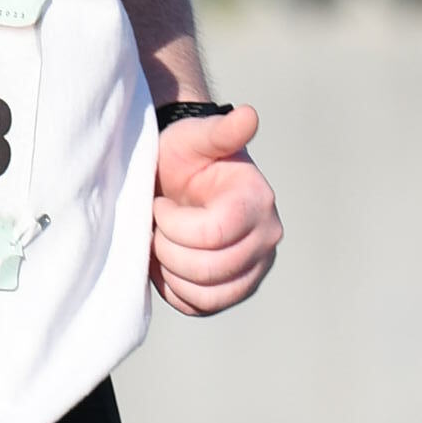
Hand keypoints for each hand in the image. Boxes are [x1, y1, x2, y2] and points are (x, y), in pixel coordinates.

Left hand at [150, 102, 280, 316]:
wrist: (182, 180)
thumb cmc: (185, 155)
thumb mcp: (196, 138)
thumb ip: (220, 130)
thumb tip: (249, 115)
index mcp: (258, 200)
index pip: (214, 234)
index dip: (174, 225)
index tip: (160, 203)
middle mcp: (267, 237)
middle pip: (209, 269)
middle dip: (168, 249)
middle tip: (155, 225)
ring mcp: (254, 268)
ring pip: (208, 294)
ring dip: (171, 273)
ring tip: (162, 244)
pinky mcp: (236, 289)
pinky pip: (203, 307)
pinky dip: (177, 292)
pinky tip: (169, 263)